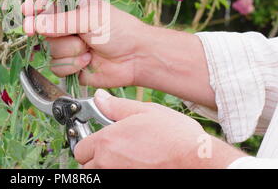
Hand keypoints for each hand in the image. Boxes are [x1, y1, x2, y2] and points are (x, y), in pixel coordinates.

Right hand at [22, 0, 145, 88]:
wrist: (135, 58)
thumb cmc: (118, 30)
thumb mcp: (89, 18)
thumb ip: (60, 21)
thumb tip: (33, 24)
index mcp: (71, 9)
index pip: (45, 6)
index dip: (33, 9)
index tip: (25, 12)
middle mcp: (66, 27)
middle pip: (44, 31)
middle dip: (60, 35)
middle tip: (79, 36)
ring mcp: (68, 47)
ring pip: (50, 51)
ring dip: (71, 52)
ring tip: (89, 50)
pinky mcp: (70, 66)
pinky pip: (57, 67)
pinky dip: (72, 66)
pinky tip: (88, 62)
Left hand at [74, 89, 246, 168]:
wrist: (197, 160)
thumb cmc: (175, 136)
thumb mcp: (143, 111)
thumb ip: (115, 106)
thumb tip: (99, 97)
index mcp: (107, 142)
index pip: (80, 149)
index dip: (88, 143)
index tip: (97, 141)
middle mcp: (108, 164)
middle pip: (86, 166)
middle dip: (95, 158)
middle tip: (113, 151)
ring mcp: (118, 177)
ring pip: (99, 175)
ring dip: (106, 167)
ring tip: (125, 159)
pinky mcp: (128, 185)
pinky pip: (114, 180)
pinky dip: (119, 172)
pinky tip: (134, 165)